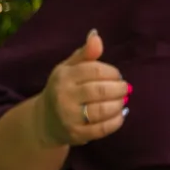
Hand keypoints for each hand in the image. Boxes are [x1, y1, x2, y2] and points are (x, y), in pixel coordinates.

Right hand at [37, 29, 128, 147]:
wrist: (45, 121)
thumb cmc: (63, 89)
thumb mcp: (69, 68)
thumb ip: (85, 53)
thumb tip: (96, 35)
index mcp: (63, 76)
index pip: (95, 70)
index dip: (112, 72)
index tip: (116, 75)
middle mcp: (64, 96)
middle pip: (101, 90)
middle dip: (119, 88)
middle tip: (123, 89)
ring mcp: (69, 117)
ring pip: (104, 110)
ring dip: (119, 104)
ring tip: (121, 101)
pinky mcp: (77, 134)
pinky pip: (104, 128)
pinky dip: (117, 120)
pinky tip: (119, 115)